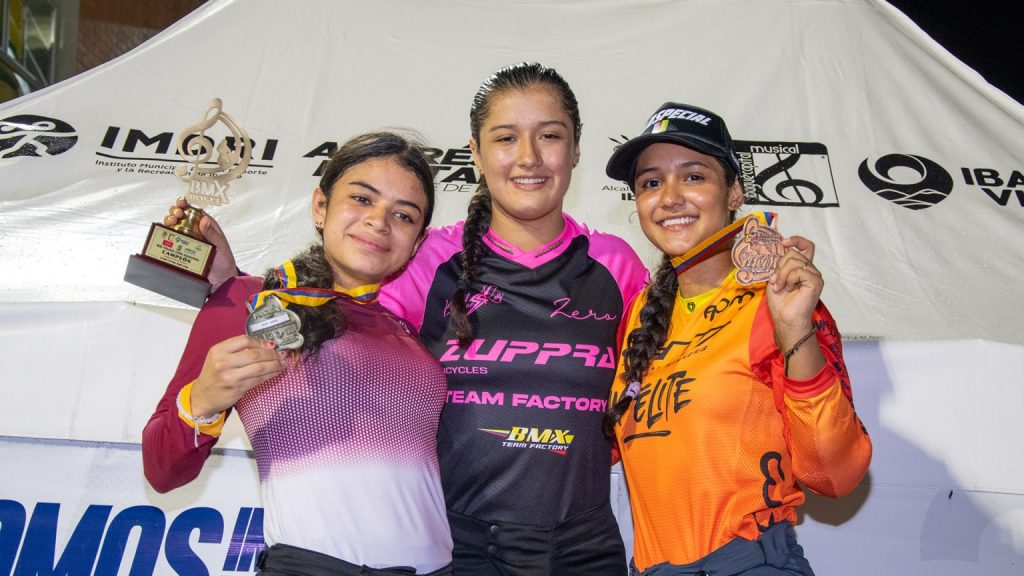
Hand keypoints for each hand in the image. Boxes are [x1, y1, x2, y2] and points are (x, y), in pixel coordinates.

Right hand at [164, 198, 237, 290]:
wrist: (220, 280)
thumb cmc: (224, 261)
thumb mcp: (221, 246)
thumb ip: (212, 234)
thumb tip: (204, 219)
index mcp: (206, 226)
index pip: (194, 211)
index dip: (186, 204)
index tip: (181, 202)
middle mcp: (195, 231)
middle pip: (181, 217)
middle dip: (175, 212)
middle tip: (176, 215)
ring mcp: (187, 241)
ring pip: (173, 227)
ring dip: (168, 222)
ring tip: (169, 223)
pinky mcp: (180, 250)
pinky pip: (170, 242)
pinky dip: (164, 237)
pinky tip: (162, 235)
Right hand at [189, 335, 287, 417]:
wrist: (203, 396)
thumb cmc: (214, 374)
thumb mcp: (219, 356)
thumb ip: (237, 349)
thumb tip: (266, 344)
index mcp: (218, 350)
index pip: (245, 340)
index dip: (261, 342)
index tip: (271, 344)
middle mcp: (223, 362)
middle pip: (255, 354)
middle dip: (272, 354)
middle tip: (282, 353)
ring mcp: (230, 376)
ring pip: (259, 368)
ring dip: (275, 365)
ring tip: (282, 363)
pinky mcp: (237, 388)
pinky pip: (259, 379)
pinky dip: (271, 374)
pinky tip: (276, 371)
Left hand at [767, 236, 824, 377]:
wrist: (785, 318)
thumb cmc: (780, 302)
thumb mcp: (775, 278)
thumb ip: (779, 264)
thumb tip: (776, 250)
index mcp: (802, 267)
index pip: (806, 246)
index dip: (796, 240)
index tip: (783, 243)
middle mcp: (810, 269)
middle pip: (793, 253)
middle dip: (780, 266)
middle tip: (777, 281)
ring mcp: (814, 275)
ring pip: (794, 261)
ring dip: (782, 275)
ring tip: (781, 287)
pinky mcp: (816, 282)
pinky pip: (799, 271)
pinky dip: (789, 279)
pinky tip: (788, 289)